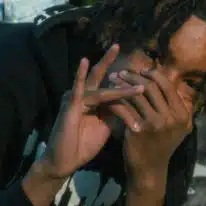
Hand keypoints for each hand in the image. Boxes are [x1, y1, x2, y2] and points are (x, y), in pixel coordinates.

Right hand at [34, 47, 143, 180]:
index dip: (124, 82)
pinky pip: (77, 89)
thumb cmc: (83, 145)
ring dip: (120, 89)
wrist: (65, 162)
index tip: (139, 74)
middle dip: (108, 60)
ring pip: (100, 89)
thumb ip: (115, 112)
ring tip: (136, 83)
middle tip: (118, 44)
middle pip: (98, 75)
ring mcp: (75, 100)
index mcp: (92, 101)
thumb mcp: (105, 126)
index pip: (110, 86)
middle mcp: (83, 96)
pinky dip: (80, 75)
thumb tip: (132, 103)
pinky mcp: (69, 106)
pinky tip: (84, 62)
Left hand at [104, 68, 193, 187]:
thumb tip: (160, 79)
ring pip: (137, 94)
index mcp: (182, 114)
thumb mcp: (173, 126)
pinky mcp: (139, 129)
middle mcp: (172, 117)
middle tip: (121, 72)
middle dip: (134, 76)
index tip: (140, 71)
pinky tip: (107, 97)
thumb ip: (170, 105)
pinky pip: (125, 107)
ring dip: (122, 85)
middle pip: (152, 87)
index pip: (167, 85)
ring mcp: (156, 124)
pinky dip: (115, 100)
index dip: (153, 74)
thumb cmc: (159, 145)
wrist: (149, 169)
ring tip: (112, 81)